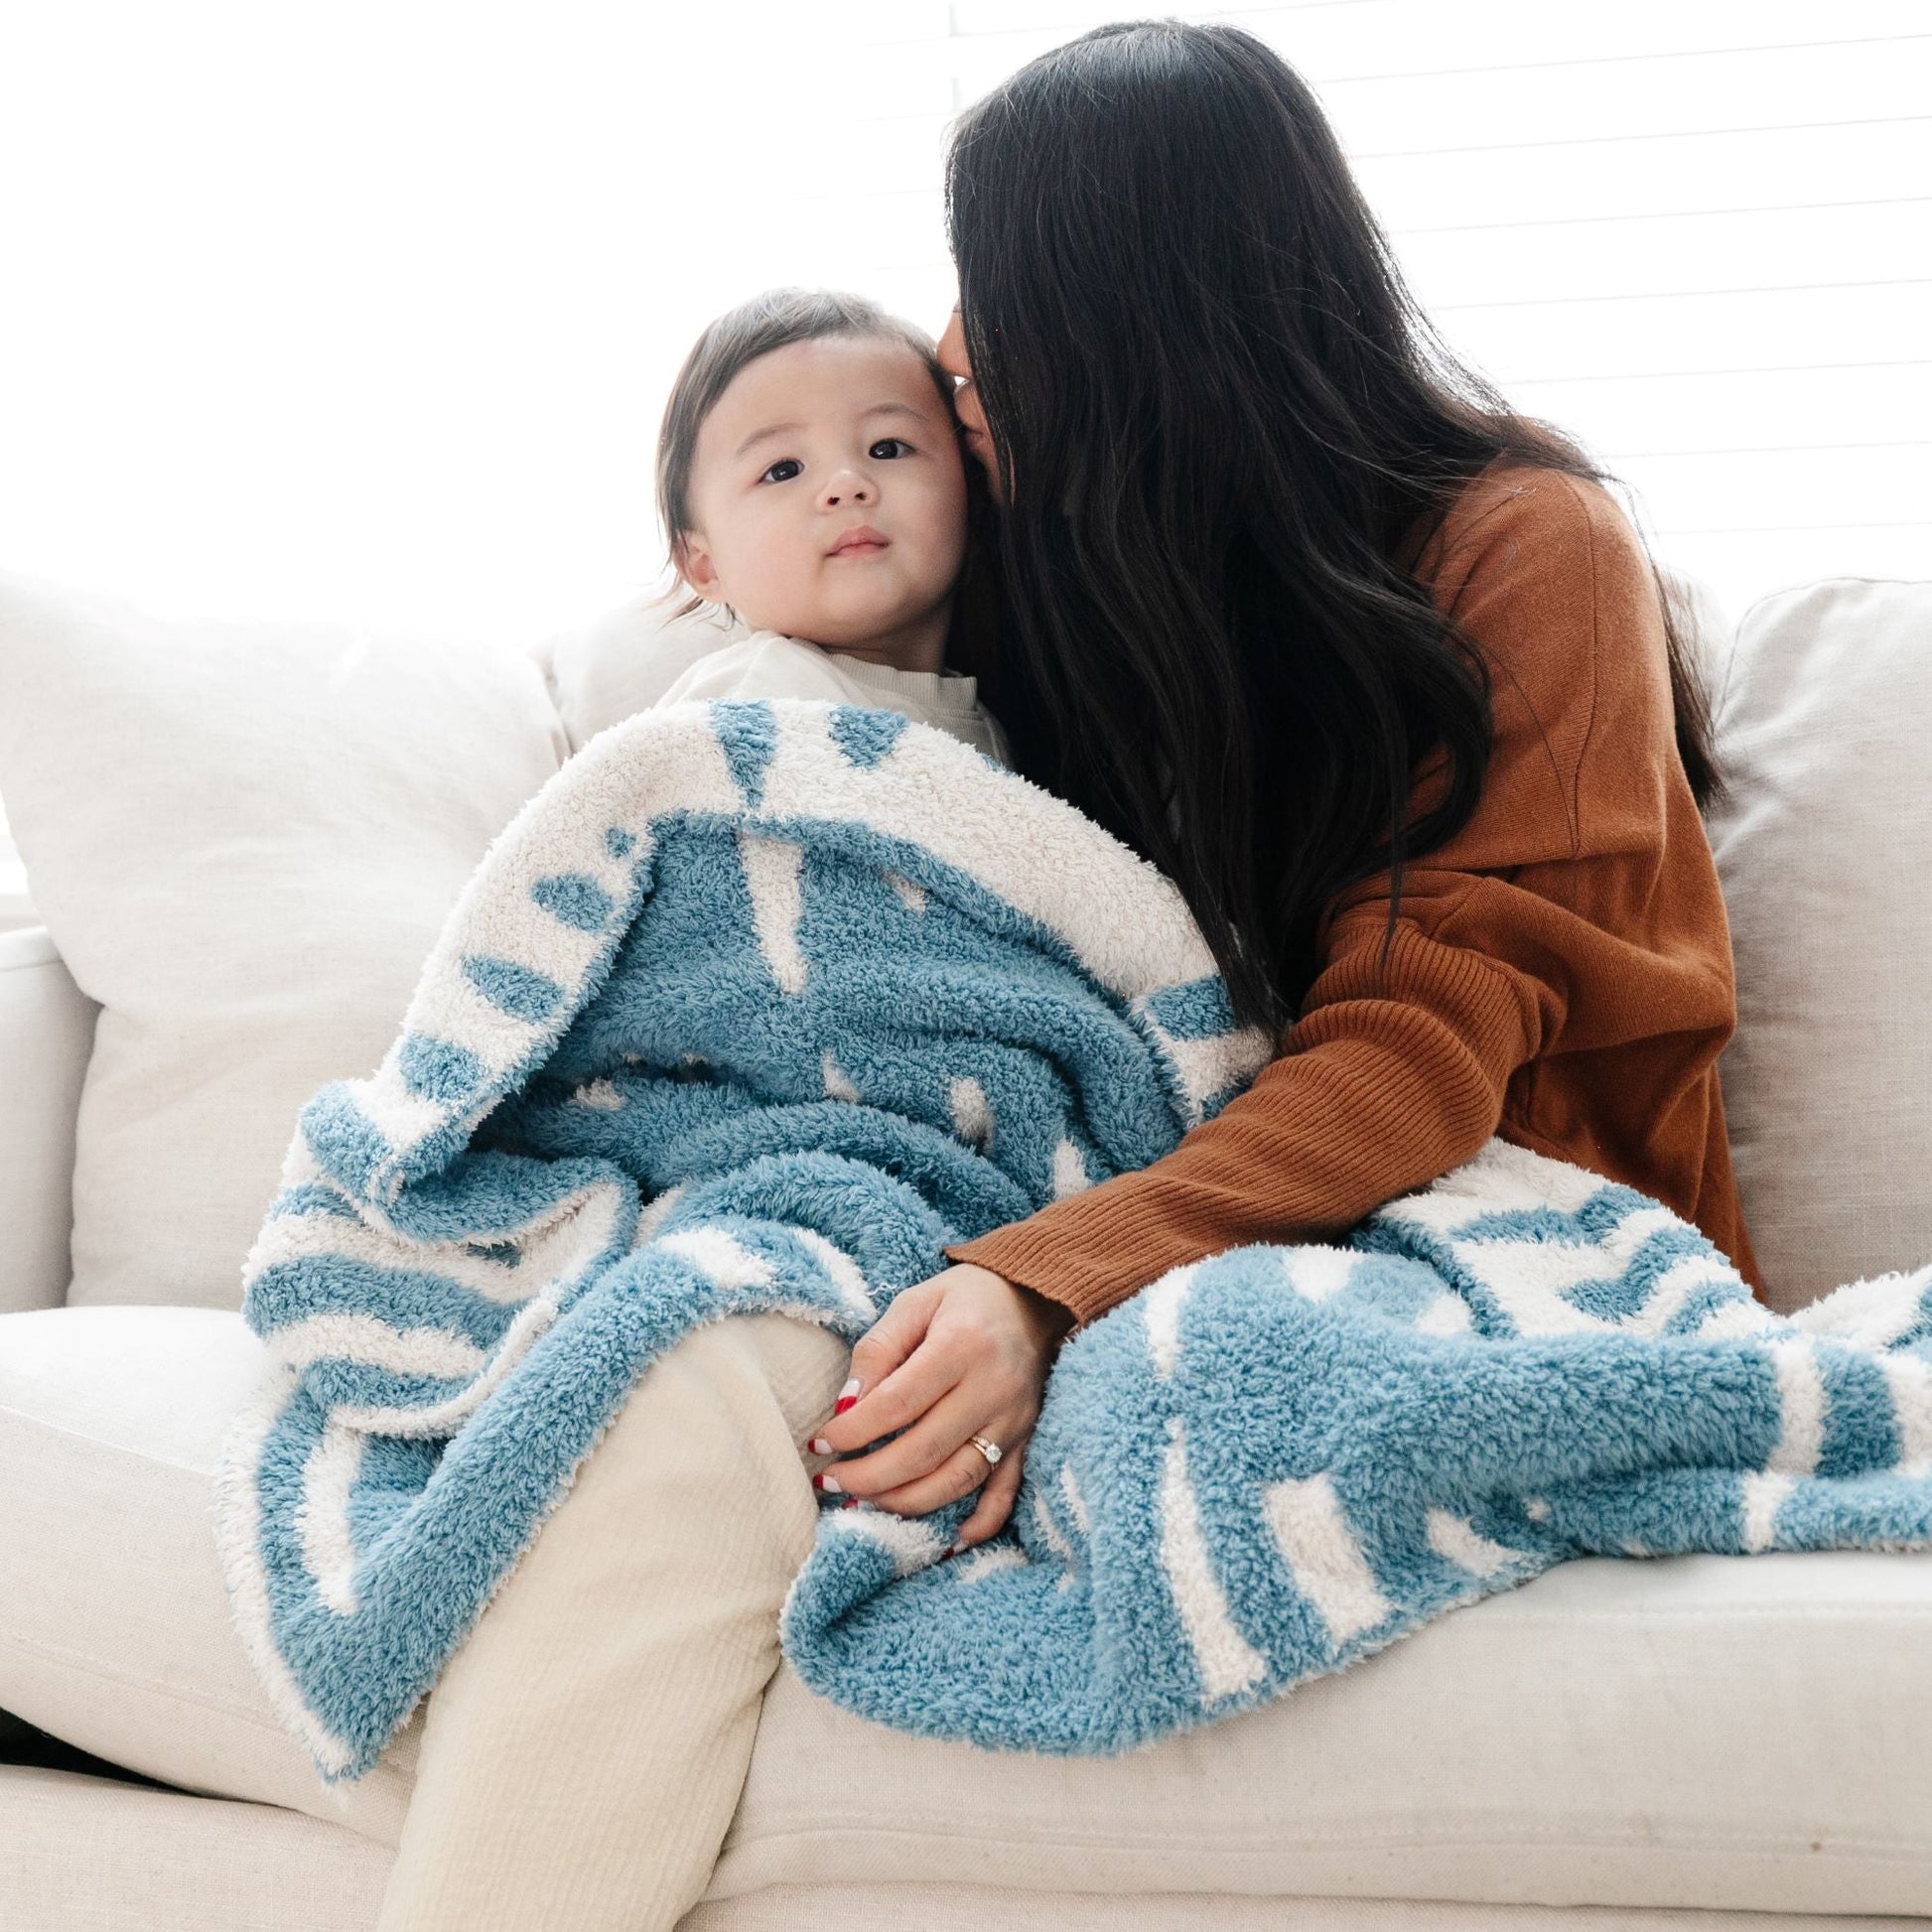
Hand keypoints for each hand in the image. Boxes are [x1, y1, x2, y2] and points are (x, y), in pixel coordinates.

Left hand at [807, 1262, 1073, 1548]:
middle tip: (829, 1481)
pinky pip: (1006, 1492)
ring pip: (958, 1479)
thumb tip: (846, 1406)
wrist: (1036, 1298)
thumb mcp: (914, 1302)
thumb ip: (878, 1350)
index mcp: (961, 1346)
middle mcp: (993, 1389)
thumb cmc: (965, 1297)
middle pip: (924, 1451)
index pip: (898, 1403)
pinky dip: (981, 1523)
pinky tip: (948, 1540)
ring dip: (906, 1502)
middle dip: (869, 1476)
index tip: (819, 1444)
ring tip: (864, 1502)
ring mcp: (1014, 1421)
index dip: (853, 1431)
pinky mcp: (1027, 1440)